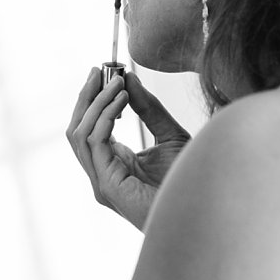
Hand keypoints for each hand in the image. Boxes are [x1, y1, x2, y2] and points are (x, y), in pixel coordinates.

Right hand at [67, 67, 190, 229]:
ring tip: (117, 83)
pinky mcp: (107, 186)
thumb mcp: (169, 134)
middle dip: (87, 97)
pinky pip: (94, 144)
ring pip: (80, 134)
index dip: (92, 99)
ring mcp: (101, 181)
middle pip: (77, 128)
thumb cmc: (188, 179)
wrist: (203, 210)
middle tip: (100, 70)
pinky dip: (105, 117)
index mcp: (112, 163)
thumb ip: (149, 109)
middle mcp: (101, 173)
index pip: (88, 127)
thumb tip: (129, 79)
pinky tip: (123, 100)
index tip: (103, 72)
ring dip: (96, 104)